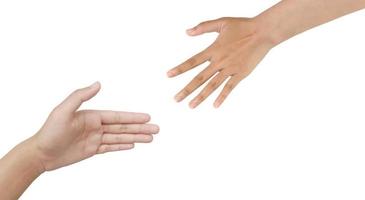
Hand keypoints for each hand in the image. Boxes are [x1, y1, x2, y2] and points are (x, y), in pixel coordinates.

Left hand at [32, 82, 158, 170]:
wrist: (40, 153)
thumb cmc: (49, 131)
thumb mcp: (63, 110)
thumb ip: (81, 96)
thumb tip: (98, 83)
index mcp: (92, 116)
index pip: (118, 117)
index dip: (134, 117)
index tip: (148, 117)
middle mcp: (96, 126)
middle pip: (123, 127)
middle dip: (140, 128)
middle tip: (156, 129)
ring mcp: (95, 139)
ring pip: (120, 138)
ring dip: (136, 137)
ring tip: (150, 138)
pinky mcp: (92, 150)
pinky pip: (111, 147)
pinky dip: (123, 146)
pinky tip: (133, 145)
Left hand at [167, 17, 273, 107]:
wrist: (263, 32)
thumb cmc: (243, 25)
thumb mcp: (221, 22)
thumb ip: (203, 27)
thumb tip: (187, 31)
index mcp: (213, 49)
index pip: (192, 61)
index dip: (180, 69)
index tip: (169, 75)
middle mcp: (219, 61)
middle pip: (199, 78)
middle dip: (186, 89)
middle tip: (176, 99)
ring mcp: (230, 69)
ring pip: (212, 86)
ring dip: (201, 96)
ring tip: (191, 106)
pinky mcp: (241, 74)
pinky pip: (229, 88)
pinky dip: (222, 97)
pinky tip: (215, 105)